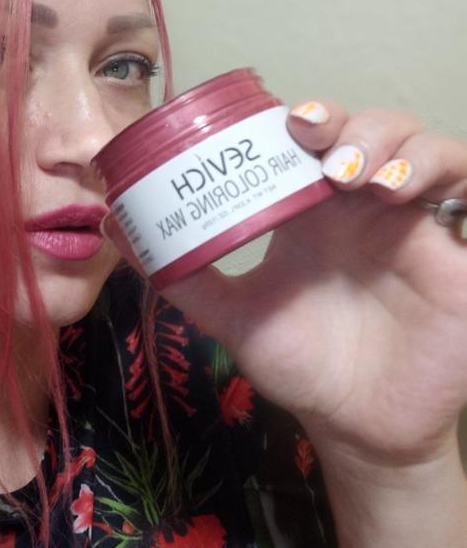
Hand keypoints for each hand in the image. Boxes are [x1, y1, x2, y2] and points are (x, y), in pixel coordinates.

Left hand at [104, 102, 466, 470]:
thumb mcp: (236, 319)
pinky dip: (443, 175)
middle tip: (317, 146)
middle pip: (369, 128)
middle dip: (349, 123)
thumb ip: (181, 277)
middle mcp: (364, 206)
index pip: (316, 138)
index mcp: (313, 211)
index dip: (306, 116)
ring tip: (356, 178)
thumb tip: (115, 228)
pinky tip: (402, 197)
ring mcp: (414, 225)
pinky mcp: (457, 255)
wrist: (358, 430)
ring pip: (422, 146)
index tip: (285, 122)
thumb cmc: (304, 367)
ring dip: (393, 146)